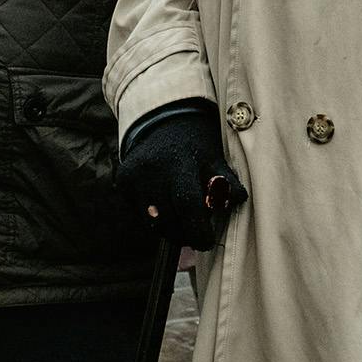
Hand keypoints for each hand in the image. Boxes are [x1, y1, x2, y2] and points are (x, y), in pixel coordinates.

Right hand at [114, 100, 247, 250]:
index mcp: (178, 161)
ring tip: (185, 222)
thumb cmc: (196, 143)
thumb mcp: (215, 158)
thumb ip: (227, 181)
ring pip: (151, 222)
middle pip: (167, 219)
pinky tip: (168, 208)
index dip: (198, 229)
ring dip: (170, 230)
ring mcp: (133, 176)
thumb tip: (238, 200)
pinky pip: (140, 214)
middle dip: (185, 234)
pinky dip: (156, 219)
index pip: (187, 204)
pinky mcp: (122, 183)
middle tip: (198, 235)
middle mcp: (150, 169)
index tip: (207, 242)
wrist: (163, 120)